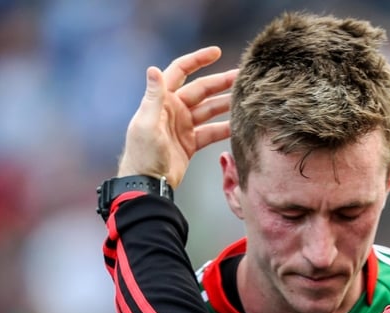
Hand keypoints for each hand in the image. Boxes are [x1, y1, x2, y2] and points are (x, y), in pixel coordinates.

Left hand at [118, 46, 237, 188]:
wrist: (147, 184)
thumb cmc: (142, 154)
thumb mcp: (146, 124)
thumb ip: (153, 97)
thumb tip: (154, 69)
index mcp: (162, 100)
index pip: (180, 71)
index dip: (197, 60)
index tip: (216, 52)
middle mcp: (173, 109)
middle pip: (201, 90)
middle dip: (221, 82)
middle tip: (243, 76)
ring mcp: (183, 126)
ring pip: (210, 110)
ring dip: (227, 104)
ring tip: (247, 99)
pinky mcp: (191, 142)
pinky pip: (212, 131)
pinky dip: (225, 128)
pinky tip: (240, 125)